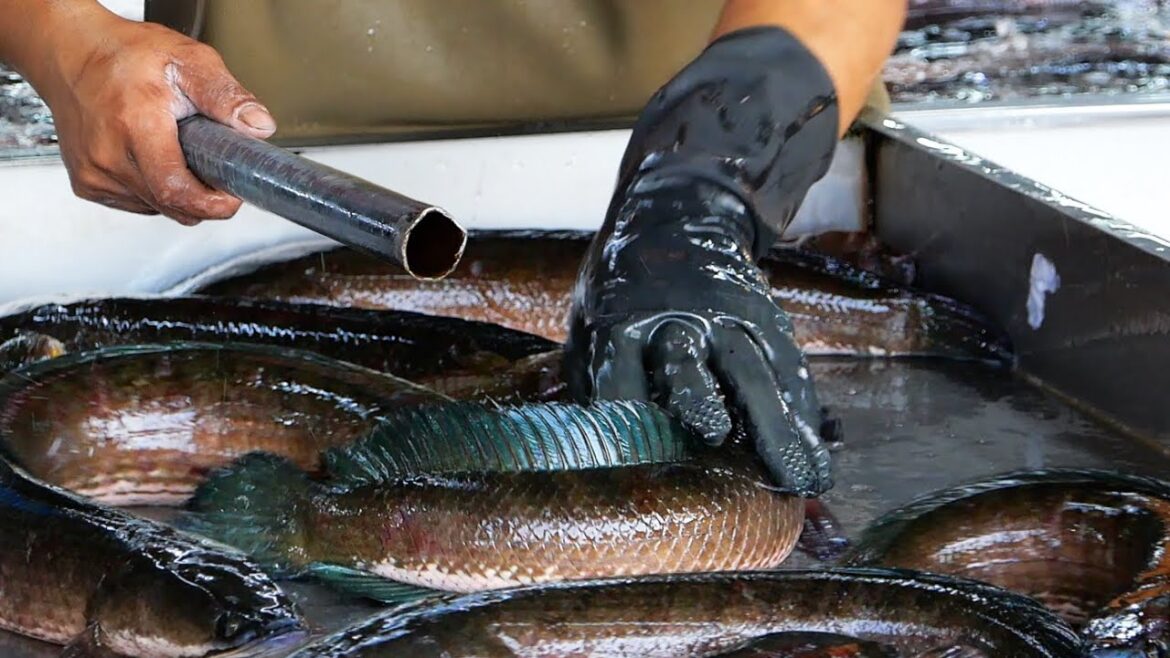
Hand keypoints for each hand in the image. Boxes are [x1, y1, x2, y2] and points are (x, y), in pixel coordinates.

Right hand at [31, 6, 274, 223]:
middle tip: (212, 165)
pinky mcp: (87, 185)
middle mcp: (108, 155)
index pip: (176, 190)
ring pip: (157, 207)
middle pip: (171, 205)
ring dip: (177, 190)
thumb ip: (225, 96)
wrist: (72, 54)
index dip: (212, 204)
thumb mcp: (188, 61)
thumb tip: (258, 126)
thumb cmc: (126, 56)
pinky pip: (138, 203)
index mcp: (134, 125)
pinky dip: (154, 189)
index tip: (232, 197)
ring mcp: (93, 174)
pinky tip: (152, 157)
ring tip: (176, 151)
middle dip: (202, 196)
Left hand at [567, 184, 831, 495]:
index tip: (628, 457)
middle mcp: (673, 322)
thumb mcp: (588, 319)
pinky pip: (788, 366)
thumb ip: (589, 375)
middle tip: (713, 437)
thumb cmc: (620, 291)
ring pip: (751, 371)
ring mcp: (725, 318)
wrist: (676, 216)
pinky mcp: (764, 317)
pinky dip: (802, 411)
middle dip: (699, 399)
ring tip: (801, 478)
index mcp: (617, 325)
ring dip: (777, 427)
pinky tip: (816, 451)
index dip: (621, 413)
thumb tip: (581, 444)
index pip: (615, 374)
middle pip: (687, 365)